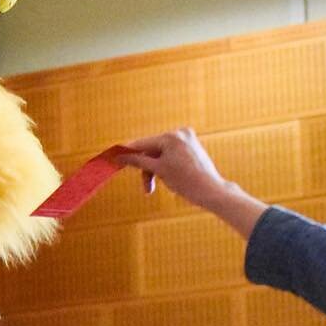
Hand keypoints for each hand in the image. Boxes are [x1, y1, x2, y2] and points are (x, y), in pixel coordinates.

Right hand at [116, 129, 266, 237]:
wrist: (211, 191)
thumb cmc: (186, 182)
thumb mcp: (159, 171)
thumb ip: (138, 161)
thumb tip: (119, 156)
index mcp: (171, 136)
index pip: (142, 143)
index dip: (128, 153)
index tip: (114, 157)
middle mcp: (180, 133)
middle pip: (151, 150)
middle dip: (147, 168)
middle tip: (146, 187)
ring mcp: (187, 139)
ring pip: (160, 154)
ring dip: (156, 170)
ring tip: (160, 186)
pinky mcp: (191, 147)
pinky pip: (170, 155)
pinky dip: (166, 167)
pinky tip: (171, 179)